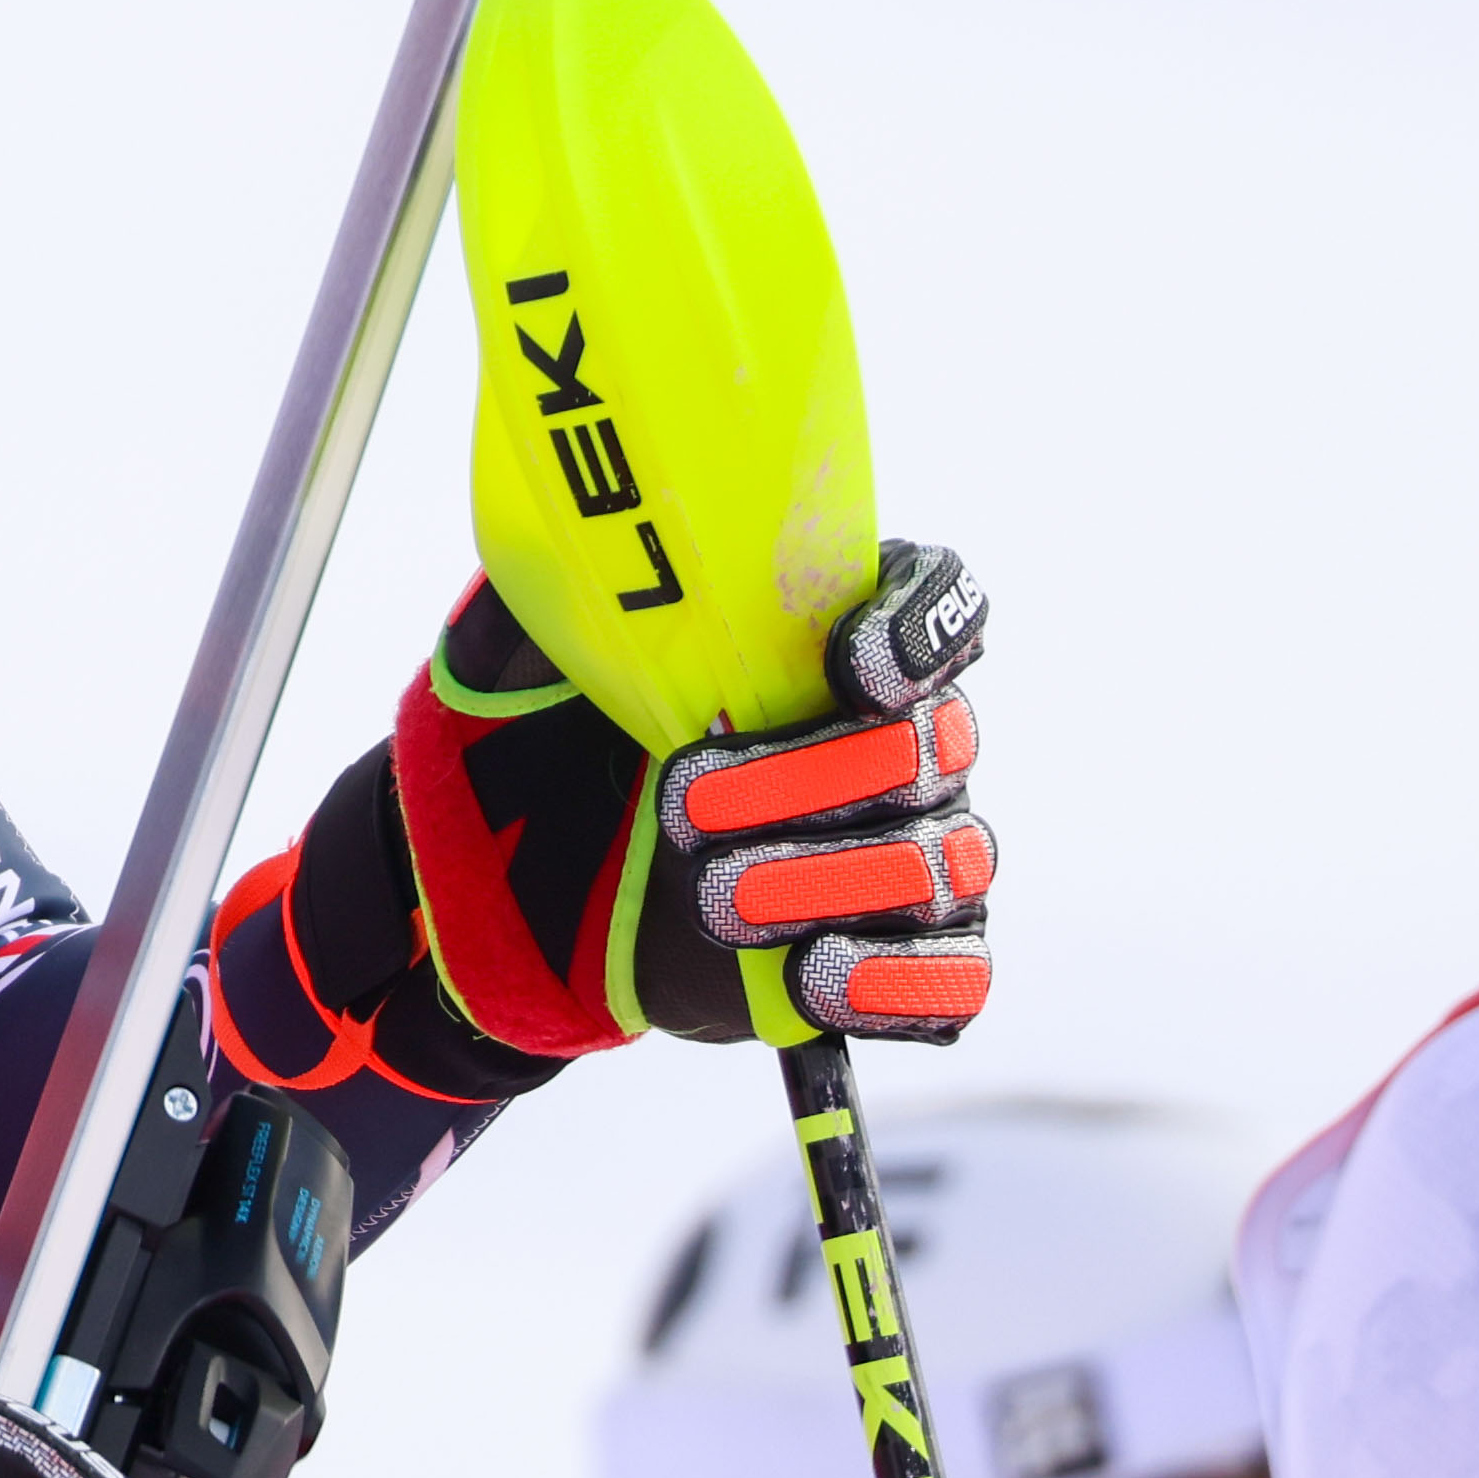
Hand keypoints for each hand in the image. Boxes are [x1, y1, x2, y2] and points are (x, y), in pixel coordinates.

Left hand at [207, 537, 995, 1088]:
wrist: (533, 868)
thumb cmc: (563, 723)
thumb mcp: (545, 628)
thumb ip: (580, 569)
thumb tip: (581, 495)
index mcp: (842, 632)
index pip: (942, 603)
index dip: (919, 630)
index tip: (845, 661)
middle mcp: (903, 737)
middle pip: (929, 746)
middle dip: (805, 776)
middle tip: (681, 801)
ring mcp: (908, 850)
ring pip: (936, 863)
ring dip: (818, 878)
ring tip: (705, 894)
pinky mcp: (888, 959)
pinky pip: (945, 982)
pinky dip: (888, 982)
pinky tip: (807, 972)